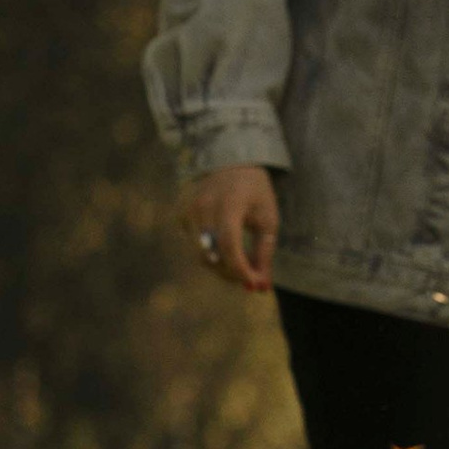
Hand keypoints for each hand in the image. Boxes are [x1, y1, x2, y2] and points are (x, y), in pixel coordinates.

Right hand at [182, 163, 278, 293]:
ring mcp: (188, 210)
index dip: (240, 269)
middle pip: (213, 255)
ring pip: (201, 255)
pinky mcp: (181, 215)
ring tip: (241, 264)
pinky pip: (195, 245)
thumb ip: (264, 252)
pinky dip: (211, 253)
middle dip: (233, 273)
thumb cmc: (254, 192)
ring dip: (222, 267)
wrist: (229, 161)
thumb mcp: (267, 217)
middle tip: (251, 279)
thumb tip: (260, 286)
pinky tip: (224, 242)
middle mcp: (204, 205)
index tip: (254, 285)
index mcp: (230, 202)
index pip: (230, 244)